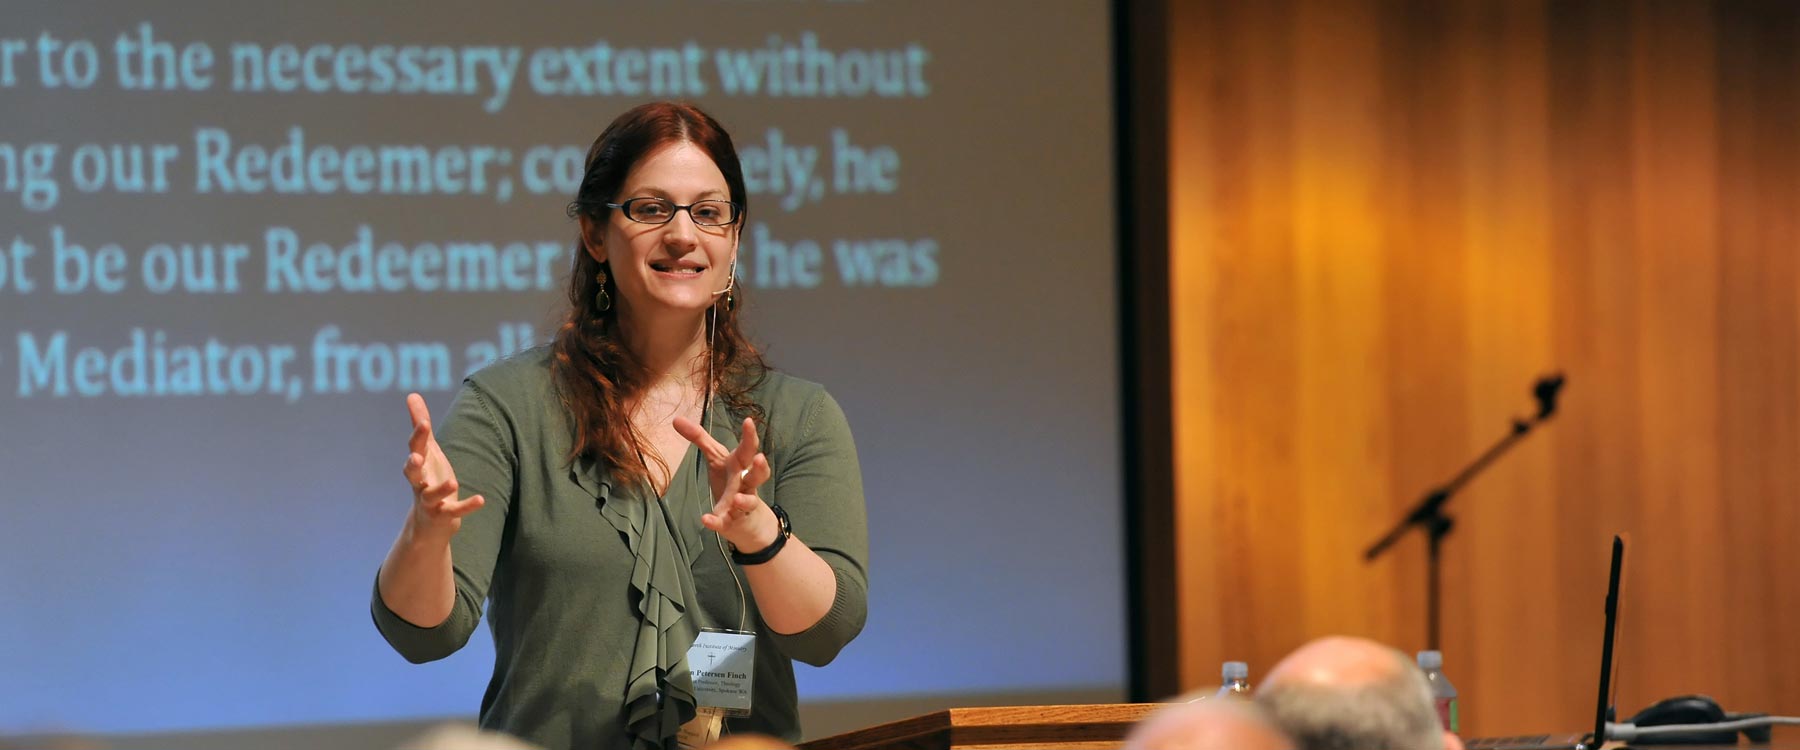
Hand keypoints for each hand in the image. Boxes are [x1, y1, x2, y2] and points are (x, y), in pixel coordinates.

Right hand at [402, 393, 484, 541]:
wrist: (429, 522)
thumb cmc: (429, 479)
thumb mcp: (428, 451)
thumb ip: (421, 426)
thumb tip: (412, 395)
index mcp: (419, 464)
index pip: (416, 448)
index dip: (419, 435)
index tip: (424, 423)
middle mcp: (420, 483)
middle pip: (412, 474)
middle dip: (413, 466)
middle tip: (416, 458)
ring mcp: (430, 501)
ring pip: (431, 496)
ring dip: (441, 489)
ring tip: (453, 482)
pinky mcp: (444, 515)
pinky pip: (454, 511)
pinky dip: (467, 506)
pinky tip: (481, 499)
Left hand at [673, 416, 776, 550]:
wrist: (743, 519)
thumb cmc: (730, 481)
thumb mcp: (715, 457)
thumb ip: (699, 438)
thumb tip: (676, 419)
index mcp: (741, 465)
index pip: (748, 449)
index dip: (750, 436)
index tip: (748, 421)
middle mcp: (746, 483)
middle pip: (757, 475)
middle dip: (760, 467)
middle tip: (759, 458)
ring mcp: (742, 504)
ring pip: (748, 501)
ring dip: (744, 500)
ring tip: (737, 498)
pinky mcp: (731, 521)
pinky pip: (725, 523)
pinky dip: (716, 521)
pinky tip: (706, 519)